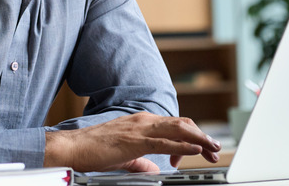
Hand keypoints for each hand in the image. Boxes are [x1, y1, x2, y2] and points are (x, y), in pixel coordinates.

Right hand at [44, 112, 220, 171]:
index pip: (174, 125)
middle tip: (215, 149)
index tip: (200, 150)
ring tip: (212, 148)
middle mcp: (143, 120)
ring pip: (178, 129)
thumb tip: (154, 168)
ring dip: (199, 139)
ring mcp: (140, 128)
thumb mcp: (124, 156)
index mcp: (142, 122)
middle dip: (202, 136)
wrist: (73, 147)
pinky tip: (194, 150)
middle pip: (182, 124)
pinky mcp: (135, 141)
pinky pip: (165, 142)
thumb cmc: (94, 150)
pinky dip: (183, 145)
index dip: (191, 136)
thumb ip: (141, 161)